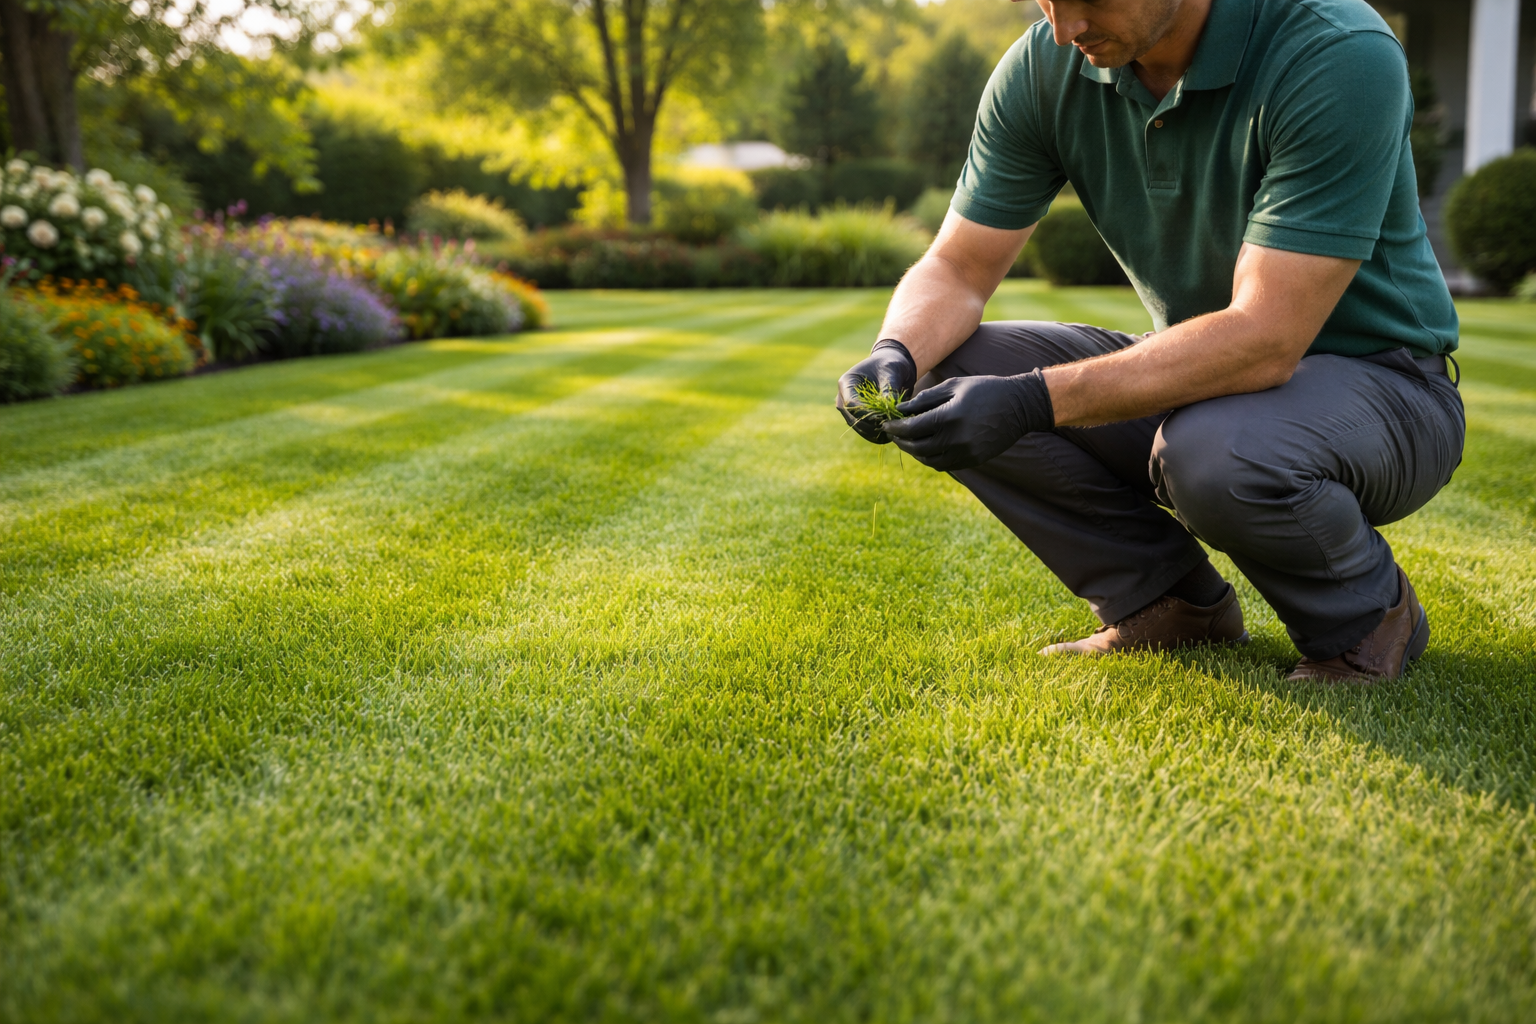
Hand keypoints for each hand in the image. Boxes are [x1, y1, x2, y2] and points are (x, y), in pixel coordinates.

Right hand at [837, 339, 915, 443]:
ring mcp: (850, 409)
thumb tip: (890, 410)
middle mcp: (843, 398)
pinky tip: (891, 435)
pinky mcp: (859, 417)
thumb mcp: (892, 372)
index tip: (884, 418)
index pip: (851, 404)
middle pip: (852, 419)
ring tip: (893, 433)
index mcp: (846, 383)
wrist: (891, 367)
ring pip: (858, 427)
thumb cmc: (891, 364)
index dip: (866, 414)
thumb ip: (889, 390)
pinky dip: (877, 435)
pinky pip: (865, 430)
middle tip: (891, 429)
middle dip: (871, 426)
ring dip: (874, 433)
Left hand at [882, 370, 1053, 470]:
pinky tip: (926, 447)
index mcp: (950, 417)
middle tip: (893, 434)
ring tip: (907, 441)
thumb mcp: (953, 387)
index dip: (895, 428)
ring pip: (928, 460)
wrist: (1019, 406)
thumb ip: (924, 400)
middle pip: (917, 447)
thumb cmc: (984, 389)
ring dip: (914, 452)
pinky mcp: (973, 460)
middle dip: (901, 441)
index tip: (886, 424)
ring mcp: (966, 453)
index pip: (911, 428)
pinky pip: (943, 465)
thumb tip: (900, 410)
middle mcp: (956, 439)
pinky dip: (930, 458)